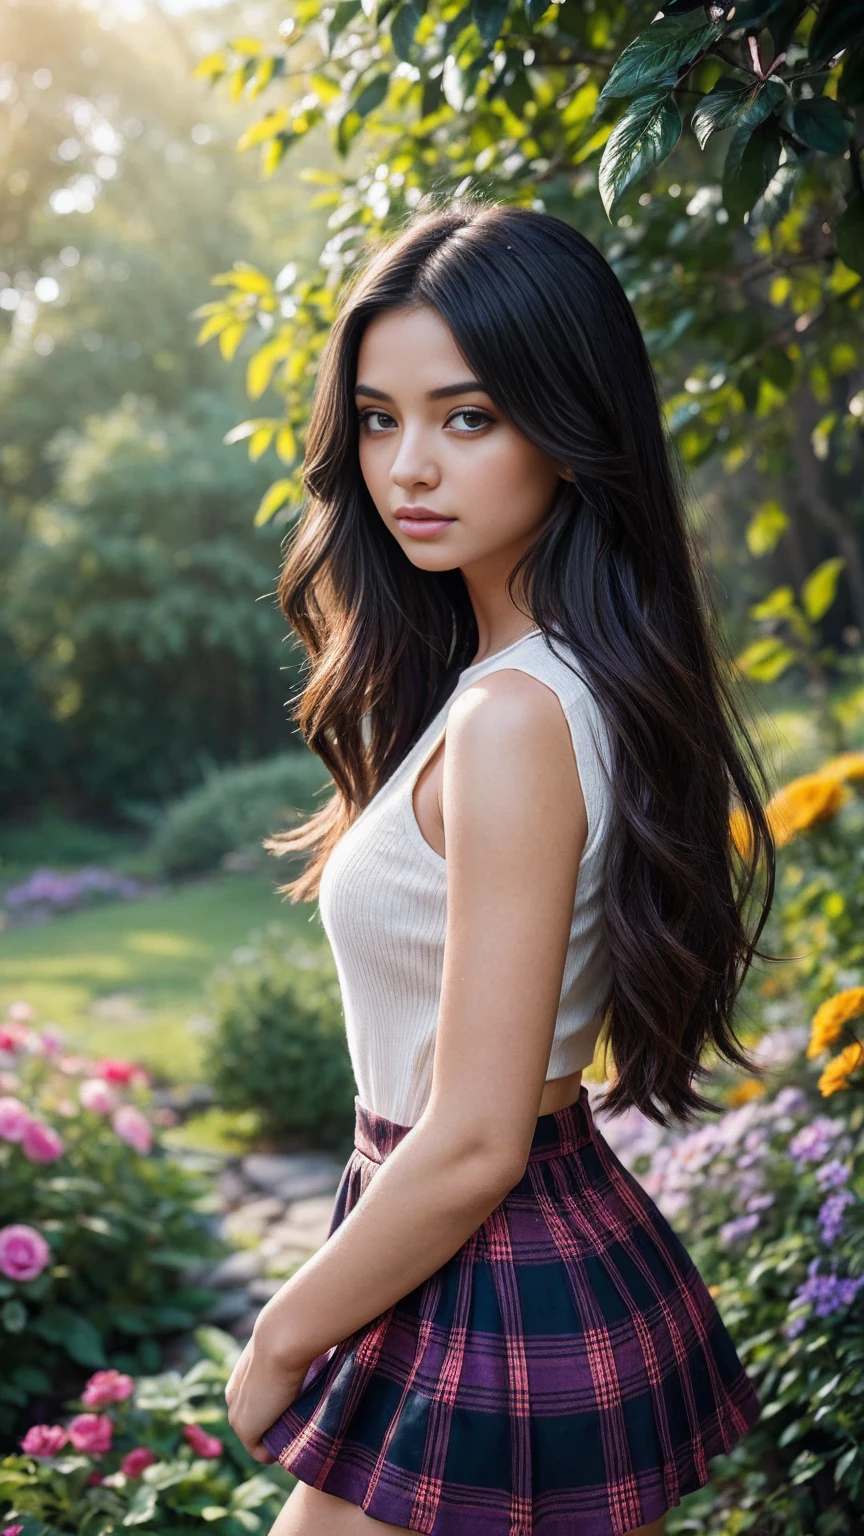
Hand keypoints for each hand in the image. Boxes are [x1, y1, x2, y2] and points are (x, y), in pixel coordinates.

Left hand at [225, 1325, 315, 1462]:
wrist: (281, 1340)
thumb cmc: (290, 1339)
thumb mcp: (285, 1353)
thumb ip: (287, 1363)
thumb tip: (314, 1362)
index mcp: (240, 1380)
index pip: (255, 1405)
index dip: (274, 1411)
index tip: (296, 1409)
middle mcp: (233, 1398)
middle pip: (254, 1425)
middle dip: (274, 1428)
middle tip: (300, 1424)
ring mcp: (237, 1416)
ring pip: (257, 1440)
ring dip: (276, 1440)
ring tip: (299, 1432)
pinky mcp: (245, 1429)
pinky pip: (260, 1453)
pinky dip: (275, 1454)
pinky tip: (292, 1443)